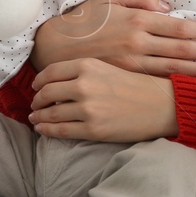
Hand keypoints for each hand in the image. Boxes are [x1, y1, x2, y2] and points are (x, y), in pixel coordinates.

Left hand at [27, 57, 176, 141]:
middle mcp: (84, 85)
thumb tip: (54, 84)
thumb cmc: (135, 85)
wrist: (161, 105)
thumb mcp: (107, 67)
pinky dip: (46, 131)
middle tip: (34, 105)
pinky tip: (42, 130)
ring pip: (51, 114)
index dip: (38, 81)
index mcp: (87, 65)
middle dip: (36, 101)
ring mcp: (88, 108)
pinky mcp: (93, 129)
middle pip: (46, 93)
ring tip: (35, 119)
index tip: (35, 87)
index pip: (49, 73)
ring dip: (38, 117)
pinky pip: (60, 131)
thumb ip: (81, 72)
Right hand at [29, 0, 195, 78]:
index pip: (177, 27)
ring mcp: (132, 62)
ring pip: (174, 68)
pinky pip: (157, 79)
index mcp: (136, 19)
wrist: (56, 46)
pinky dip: (177, 81)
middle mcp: (138, 41)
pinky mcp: (126, 76)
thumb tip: (166, 7)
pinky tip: (190, 83)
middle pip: (181, 50)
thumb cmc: (84, 19)